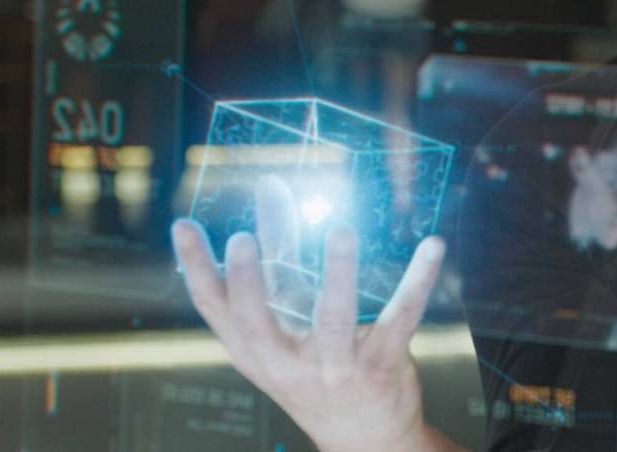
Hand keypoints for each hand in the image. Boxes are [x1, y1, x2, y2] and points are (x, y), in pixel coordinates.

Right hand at [171, 187, 464, 451]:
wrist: (363, 437)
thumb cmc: (316, 364)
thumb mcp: (286, 323)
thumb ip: (279, 257)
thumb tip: (269, 189)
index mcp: (255, 350)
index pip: (214, 309)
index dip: (195, 268)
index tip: (184, 226)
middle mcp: (287, 363)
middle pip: (258, 324)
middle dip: (249, 284)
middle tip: (243, 239)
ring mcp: (335, 367)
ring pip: (333, 321)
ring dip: (339, 275)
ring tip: (342, 231)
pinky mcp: (381, 365)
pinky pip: (401, 318)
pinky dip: (418, 279)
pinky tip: (432, 246)